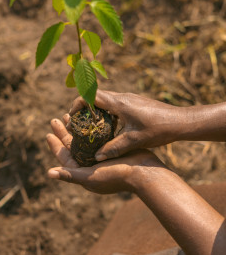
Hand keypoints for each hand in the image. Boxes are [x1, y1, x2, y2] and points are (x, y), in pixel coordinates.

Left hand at [46, 116, 163, 194]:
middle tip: (55, 119)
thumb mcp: (90, 176)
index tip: (48, 133)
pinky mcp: (111, 149)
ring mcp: (101, 157)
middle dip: (63, 133)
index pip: (64, 157)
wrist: (146, 173)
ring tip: (68, 115)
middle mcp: (90, 165)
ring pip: (83, 140)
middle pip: (72, 146)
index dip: (55, 145)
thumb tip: (48, 173)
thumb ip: (70, 174)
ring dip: (75, 129)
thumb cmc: (116, 176)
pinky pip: (95, 137)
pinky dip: (89, 128)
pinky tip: (87, 118)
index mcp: (83, 172)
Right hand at [69, 91, 183, 160]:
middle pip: (95, 96)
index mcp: (118, 103)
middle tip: (79, 124)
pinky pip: (114, 103)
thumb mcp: (134, 140)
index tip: (73, 117)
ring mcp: (128, 98)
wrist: (181, 121)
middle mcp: (121, 97)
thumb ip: (113, 148)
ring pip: (105, 100)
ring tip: (91, 126)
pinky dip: (106, 112)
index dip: (77, 105)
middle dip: (84, 108)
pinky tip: (110, 127)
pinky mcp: (134, 102)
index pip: (90, 96)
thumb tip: (96, 158)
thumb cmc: (158, 129)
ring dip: (96, 110)